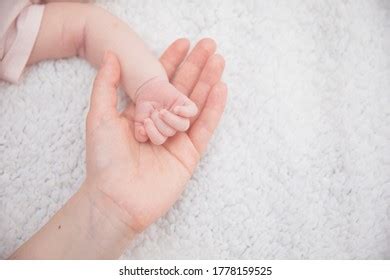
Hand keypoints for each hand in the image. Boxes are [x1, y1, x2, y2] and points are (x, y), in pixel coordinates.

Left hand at [84, 38, 226, 232]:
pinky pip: (204, 127)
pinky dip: (213, 109)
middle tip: (209, 45)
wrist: (117, 199)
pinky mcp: (189, 153)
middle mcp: (161, 122)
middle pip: (182, 89)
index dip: (172, 61)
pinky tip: (221, 89)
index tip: (184, 42)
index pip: (160, 81)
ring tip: (219, 61)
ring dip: (208, 81)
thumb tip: (110, 54)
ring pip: (196, 104)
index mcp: (141, 112)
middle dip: (195, 66)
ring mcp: (177, 137)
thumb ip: (106, 85)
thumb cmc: (104, 159)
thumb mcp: (99, 116)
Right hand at [134, 77, 197, 144]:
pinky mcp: (187, 105)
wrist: (149, 90)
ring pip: (183, 125)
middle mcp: (173, 127)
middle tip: (153, 113)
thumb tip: (142, 133)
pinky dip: (185, 111)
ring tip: (162, 112)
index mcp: (162, 134)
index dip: (152, 132)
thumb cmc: (145, 109)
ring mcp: (181, 117)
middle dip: (158, 122)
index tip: (146, 120)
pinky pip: (192, 111)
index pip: (159, 139)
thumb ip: (139, 131)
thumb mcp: (139, 120)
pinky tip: (176, 109)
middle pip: (170, 132)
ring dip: (171, 120)